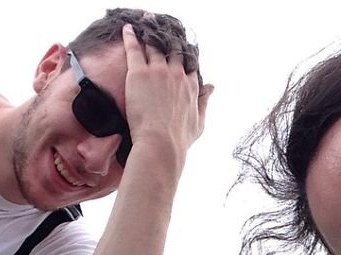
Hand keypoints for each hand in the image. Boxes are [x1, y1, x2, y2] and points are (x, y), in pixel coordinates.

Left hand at [121, 24, 212, 165]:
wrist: (161, 143)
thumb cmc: (179, 139)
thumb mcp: (199, 122)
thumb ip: (205, 102)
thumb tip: (212, 87)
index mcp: (190, 85)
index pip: (188, 64)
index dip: (184, 56)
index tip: (180, 50)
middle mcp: (177, 74)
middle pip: (173, 50)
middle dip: (169, 40)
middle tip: (162, 31)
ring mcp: (158, 71)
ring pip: (154, 46)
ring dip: (151, 34)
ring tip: (146, 24)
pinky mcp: (139, 73)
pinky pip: (134, 49)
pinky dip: (131, 37)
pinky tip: (128, 29)